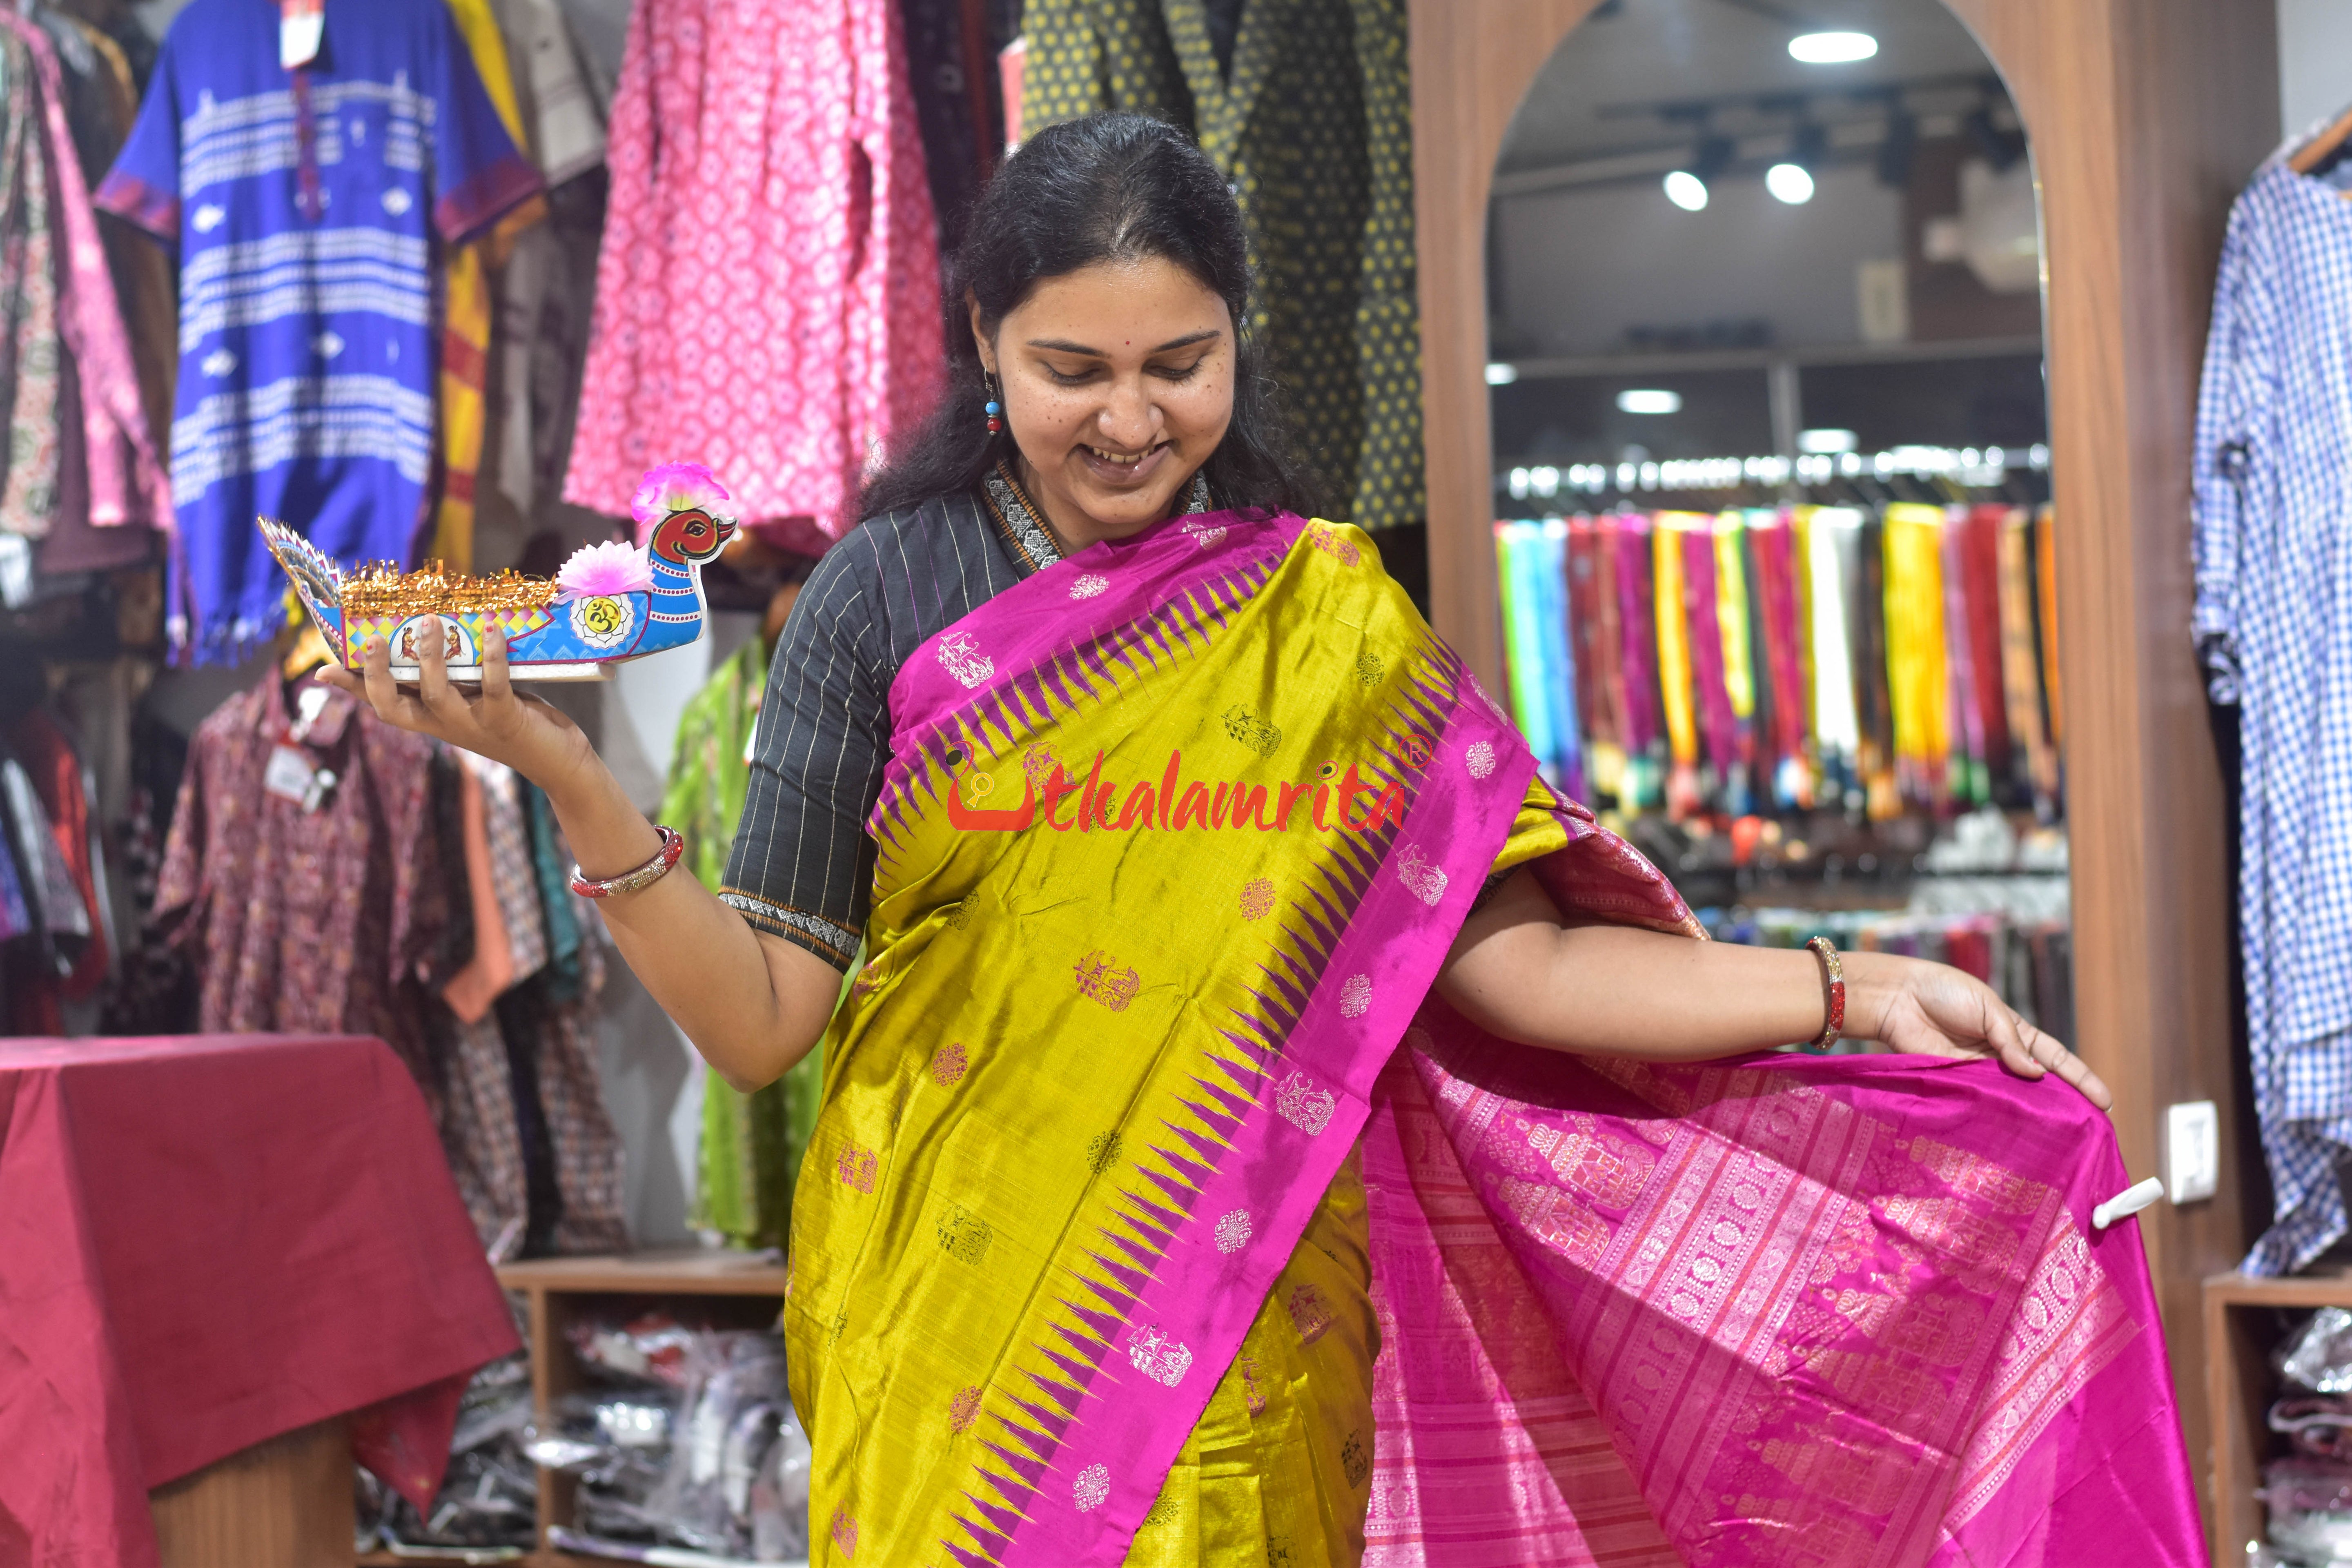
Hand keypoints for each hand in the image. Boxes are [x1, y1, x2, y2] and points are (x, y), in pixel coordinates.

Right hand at [317, 619, 595, 795]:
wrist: (558, 761)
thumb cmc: (514, 720)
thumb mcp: (474, 697)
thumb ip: (454, 675)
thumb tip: (435, 634)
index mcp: (431, 718)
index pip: (382, 703)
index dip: (352, 688)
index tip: (323, 670)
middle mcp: (444, 724)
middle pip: (393, 706)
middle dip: (377, 674)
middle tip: (373, 639)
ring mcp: (472, 724)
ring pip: (436, 693)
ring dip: (429, 657)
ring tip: (429, 621)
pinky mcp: (505, 720)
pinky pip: (493, 686)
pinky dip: (491, 656)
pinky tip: (490, 629)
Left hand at [1847, 951, 2111, 1109]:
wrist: (1898, 997)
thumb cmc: (1944, 992)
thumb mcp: (1988, 1008)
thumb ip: (2010, 1041)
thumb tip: (2036, 1074)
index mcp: (2015, 1032)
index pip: (2056, 1058)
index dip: (2081, 1078)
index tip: (2105, 1101)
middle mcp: (2001, 1057)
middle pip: (2039, 1085)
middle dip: (2064, 1105)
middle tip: (2090, 1129)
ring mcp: (1979, 1073)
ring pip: (2013, 1099)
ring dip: (2033, 1115)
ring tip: (2060, 1138)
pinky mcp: (1955, 1084)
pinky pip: (1981, 1102)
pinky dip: (1997, 1114)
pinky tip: (2014, 1130)